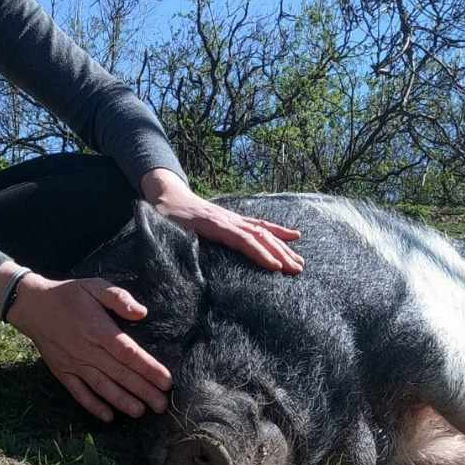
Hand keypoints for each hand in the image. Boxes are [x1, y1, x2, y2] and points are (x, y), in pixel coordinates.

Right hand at [4, 272, 171, 422]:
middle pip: (120, 374)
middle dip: (143, 390)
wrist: (33, 306)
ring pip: (102, 386)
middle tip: (163, 405)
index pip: (129, 353)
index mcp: (99, 329)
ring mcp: (73, 364)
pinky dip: (93, 406)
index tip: (167, 381)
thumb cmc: (69, 295)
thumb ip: (118, 298)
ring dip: (122, 401)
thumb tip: (141, 313)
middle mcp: (87, 350)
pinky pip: (79, 393)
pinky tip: (108, 417)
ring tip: (141, 412)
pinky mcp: (62, 372)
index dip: (149, 368)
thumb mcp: (94, 286)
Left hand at [141, 168, 303, 273]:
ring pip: (263, 231)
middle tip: (297, 270)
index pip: (242, 240)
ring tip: (300, 261)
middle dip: (279, 253)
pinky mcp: (234, 219)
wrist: (167, 194)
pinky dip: (277, 231)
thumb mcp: (165, 230)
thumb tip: (184, 263)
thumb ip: (175, 244)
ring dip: (283, 246)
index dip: (259, 254)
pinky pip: (259, 225)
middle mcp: (228, 220)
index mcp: (213, 224)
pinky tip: (293, 236)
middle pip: (259, 236)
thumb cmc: (164, 215)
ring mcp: (233, 218)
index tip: (275, 267)